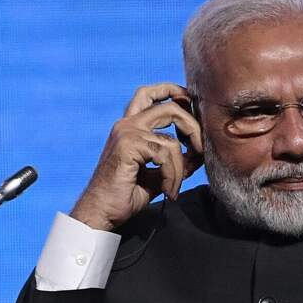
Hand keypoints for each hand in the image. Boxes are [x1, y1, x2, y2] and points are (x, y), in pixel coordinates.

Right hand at [70, 83, 203, 230]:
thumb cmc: (127, 193)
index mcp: (130, 125)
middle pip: (170, 107)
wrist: (102, 211)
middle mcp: (127, 124)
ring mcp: (126, 133)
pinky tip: (168, 190)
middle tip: (200, 150)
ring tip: (174, 187)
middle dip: (192, 127)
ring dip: (181, 168)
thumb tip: (199, 153)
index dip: (173, 91)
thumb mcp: (158, 173)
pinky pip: (165, 156)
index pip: (149, 94)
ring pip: (172, 140)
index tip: (191, 102)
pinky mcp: (128, 146)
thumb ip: (176, 159)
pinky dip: (172, 175)